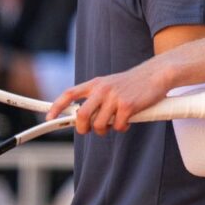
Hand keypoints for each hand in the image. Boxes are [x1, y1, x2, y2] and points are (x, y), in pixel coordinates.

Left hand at [46, 59, 170, 135]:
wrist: (156, 74)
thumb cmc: (133, 83)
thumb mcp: (110, 85)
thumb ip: (96, 97)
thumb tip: (83, 118)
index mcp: (96, 83)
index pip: (70, 94)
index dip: (56, 106)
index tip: (49, 118)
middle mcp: (102, 89)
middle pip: (82, 116)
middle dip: (83, 128)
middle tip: (90, 130)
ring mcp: (114, 98)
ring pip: (99, 125)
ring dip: (105, 130)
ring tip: (114, 123)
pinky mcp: (127, 106)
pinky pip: (118, 127)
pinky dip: (122, 128)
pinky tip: (128, 121)